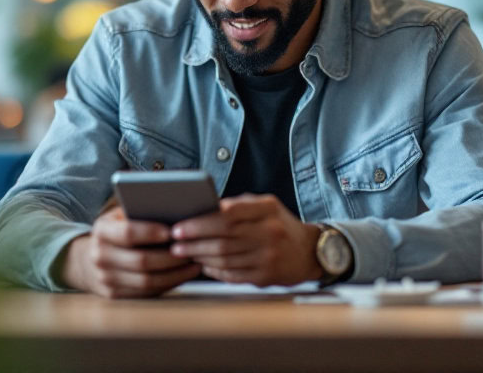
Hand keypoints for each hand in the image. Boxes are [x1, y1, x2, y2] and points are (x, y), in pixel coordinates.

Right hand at [61, 207, 200, 297]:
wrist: (91, 259)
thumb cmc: (118, 230)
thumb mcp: (122, 216)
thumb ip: (141, 212)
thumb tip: (176, 211)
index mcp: (102, 230)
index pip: (128, 233)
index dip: (151, 233)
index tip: (172, 231)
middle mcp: (99, 256)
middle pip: (141, 261)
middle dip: (171, 257)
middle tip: (192, 250)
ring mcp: (105, 278)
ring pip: (146, 281)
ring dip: (174, 274)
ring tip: (194, 264)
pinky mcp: (114, 295)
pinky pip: (146, 293)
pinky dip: (167, 284)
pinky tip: (183, 275)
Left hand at [169, 194, 321, 285]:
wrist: (308, 252)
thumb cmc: (279, 225)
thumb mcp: (265, 206)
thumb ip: (237, 205)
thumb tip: (203, 209)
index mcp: (267, 209)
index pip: (228, 214)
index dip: (200, 222)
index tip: (180, 225)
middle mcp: (270, 232)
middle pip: (223, 238)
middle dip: (193, 241)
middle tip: (174, 242)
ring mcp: (269, 257)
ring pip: (225, 258)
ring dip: (199, 256)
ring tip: (183, 253)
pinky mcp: (266, 277)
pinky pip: (232, 274)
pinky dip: (213, 270)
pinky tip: (202, 265)